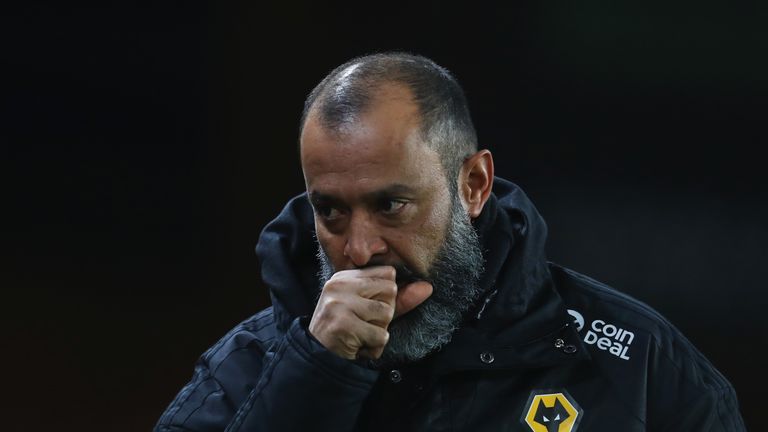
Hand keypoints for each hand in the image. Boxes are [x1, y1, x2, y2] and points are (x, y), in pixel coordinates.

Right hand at [308, 266, 432, 359]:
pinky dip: (375, 346)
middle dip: (385, 313)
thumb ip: (399, 298)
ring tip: (361, 334)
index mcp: (346, 276)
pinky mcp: (343, 325)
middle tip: (364, 323)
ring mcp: (340, 304)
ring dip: (380, 331)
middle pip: (390, 291)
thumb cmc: (349, 329)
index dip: (387, 295)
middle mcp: (341, 285)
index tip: (369, 308)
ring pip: (387, 313)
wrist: (319, 354)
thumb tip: (428, 287)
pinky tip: (359, 345)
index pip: (388, 274)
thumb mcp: (371, 309)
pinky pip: (380, 336)